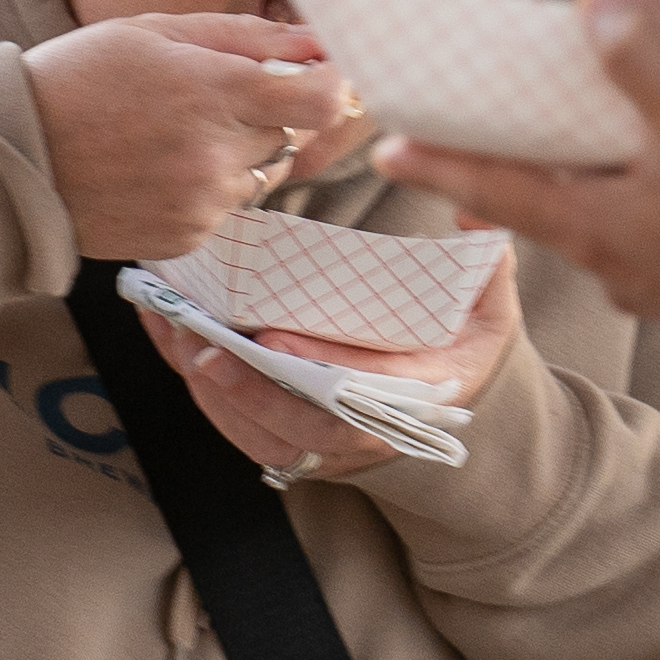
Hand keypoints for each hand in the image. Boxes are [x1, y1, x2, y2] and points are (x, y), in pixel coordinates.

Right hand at [20, 11, 358, 261]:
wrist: (10, 160)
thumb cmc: (77, 79)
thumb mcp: (154, 33)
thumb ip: (244, 36)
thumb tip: (315, 41)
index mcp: (213, 92)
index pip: (323, 99)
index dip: (330, 85)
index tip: (314, 75)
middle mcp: (216, 154)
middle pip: (291, 133)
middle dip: (267, 113)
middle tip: (209, 98)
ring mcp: (202, 202)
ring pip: (260, 173)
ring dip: (236, 152)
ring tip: (172, 134)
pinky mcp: (186, 236)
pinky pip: (225, 207)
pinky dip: (205, 188)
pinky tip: (155, 168)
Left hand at [138, 281, 520, 481]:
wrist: (453, 390)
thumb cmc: (465, 333)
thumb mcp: (492, 298)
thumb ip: (486, 259)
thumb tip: (469, 214)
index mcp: (425, 394)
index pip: (366, 392)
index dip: (319, 372)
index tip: (274, 342)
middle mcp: (373, 431)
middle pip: (303, 429)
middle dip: (249, 393)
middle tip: (203, 349)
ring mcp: (330, 445)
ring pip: (262, 436)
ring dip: (211, 391)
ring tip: (174, 332)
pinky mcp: (294, 441)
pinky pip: (239, 428)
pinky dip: (198, 388)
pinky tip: (166, 335)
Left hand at [387, 0, 659, 345]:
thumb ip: (644, 65)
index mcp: (590, 224)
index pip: (490, 186)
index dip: (439, 163)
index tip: (385, 152)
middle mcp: (610, 257)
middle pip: (535, 198)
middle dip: (501, 164)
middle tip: (463, 134)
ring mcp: (653, 274)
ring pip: (592, 212)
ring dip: (571, 176)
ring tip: (563, 134)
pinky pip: (643, 224)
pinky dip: (632, 190)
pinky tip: (658, 165)